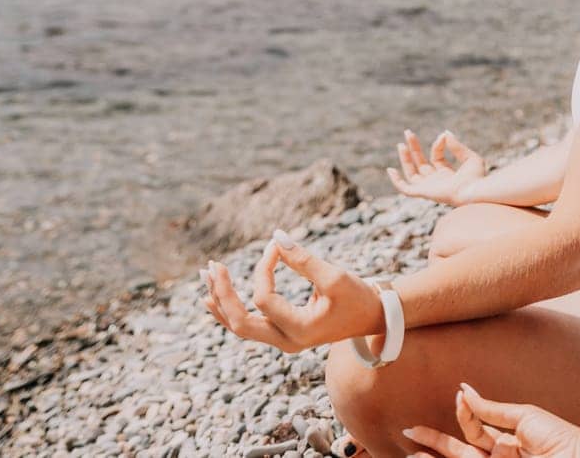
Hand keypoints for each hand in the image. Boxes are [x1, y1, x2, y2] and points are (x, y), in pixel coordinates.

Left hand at [201, 230, 382, 352]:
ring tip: (206, 276)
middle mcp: (286, 341)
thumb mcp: (335, 277)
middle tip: (212, 267)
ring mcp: (282, 340)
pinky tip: (213, 296)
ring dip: (221, 301)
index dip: (263, 269)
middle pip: (240, 323)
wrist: (372, 318)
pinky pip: (248, 324)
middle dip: (223, 294)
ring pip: (239, 326)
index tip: (276, 247)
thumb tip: (276, 238)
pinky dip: (230, 309)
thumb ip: (303, 259)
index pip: (264, 298)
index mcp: (299, 331)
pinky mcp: (282, 333)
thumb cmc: (357, 297)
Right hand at [387, 129, 486, 205]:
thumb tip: (445, 133)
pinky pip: (406, 189)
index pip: (436, 157)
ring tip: (400, 144)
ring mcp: (430, 188)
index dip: (437, 144)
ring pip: (412, 174)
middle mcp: (437, 182)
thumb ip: (457, 146)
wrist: (473, 191)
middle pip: (421, 163)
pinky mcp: (424, 192)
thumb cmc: (477, 178)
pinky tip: (390, 169)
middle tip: (408, 132)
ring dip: (405, 159)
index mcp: (448, 175)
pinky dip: (396, 181)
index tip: (443, 136)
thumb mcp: (470, 157)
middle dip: (414, 148)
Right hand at [401, 382, 579, 457]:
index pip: (475, 431)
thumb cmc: (561, 439)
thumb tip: (464, 391)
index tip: (457, 397)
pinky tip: (482, 452)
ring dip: (440, 454)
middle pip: (460, 452)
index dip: (464, 414)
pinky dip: (479, 457)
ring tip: (418, 453)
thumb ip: (490, 410)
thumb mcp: (523, 417)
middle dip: (434, 444)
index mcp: (507, 443)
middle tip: (408, 434)